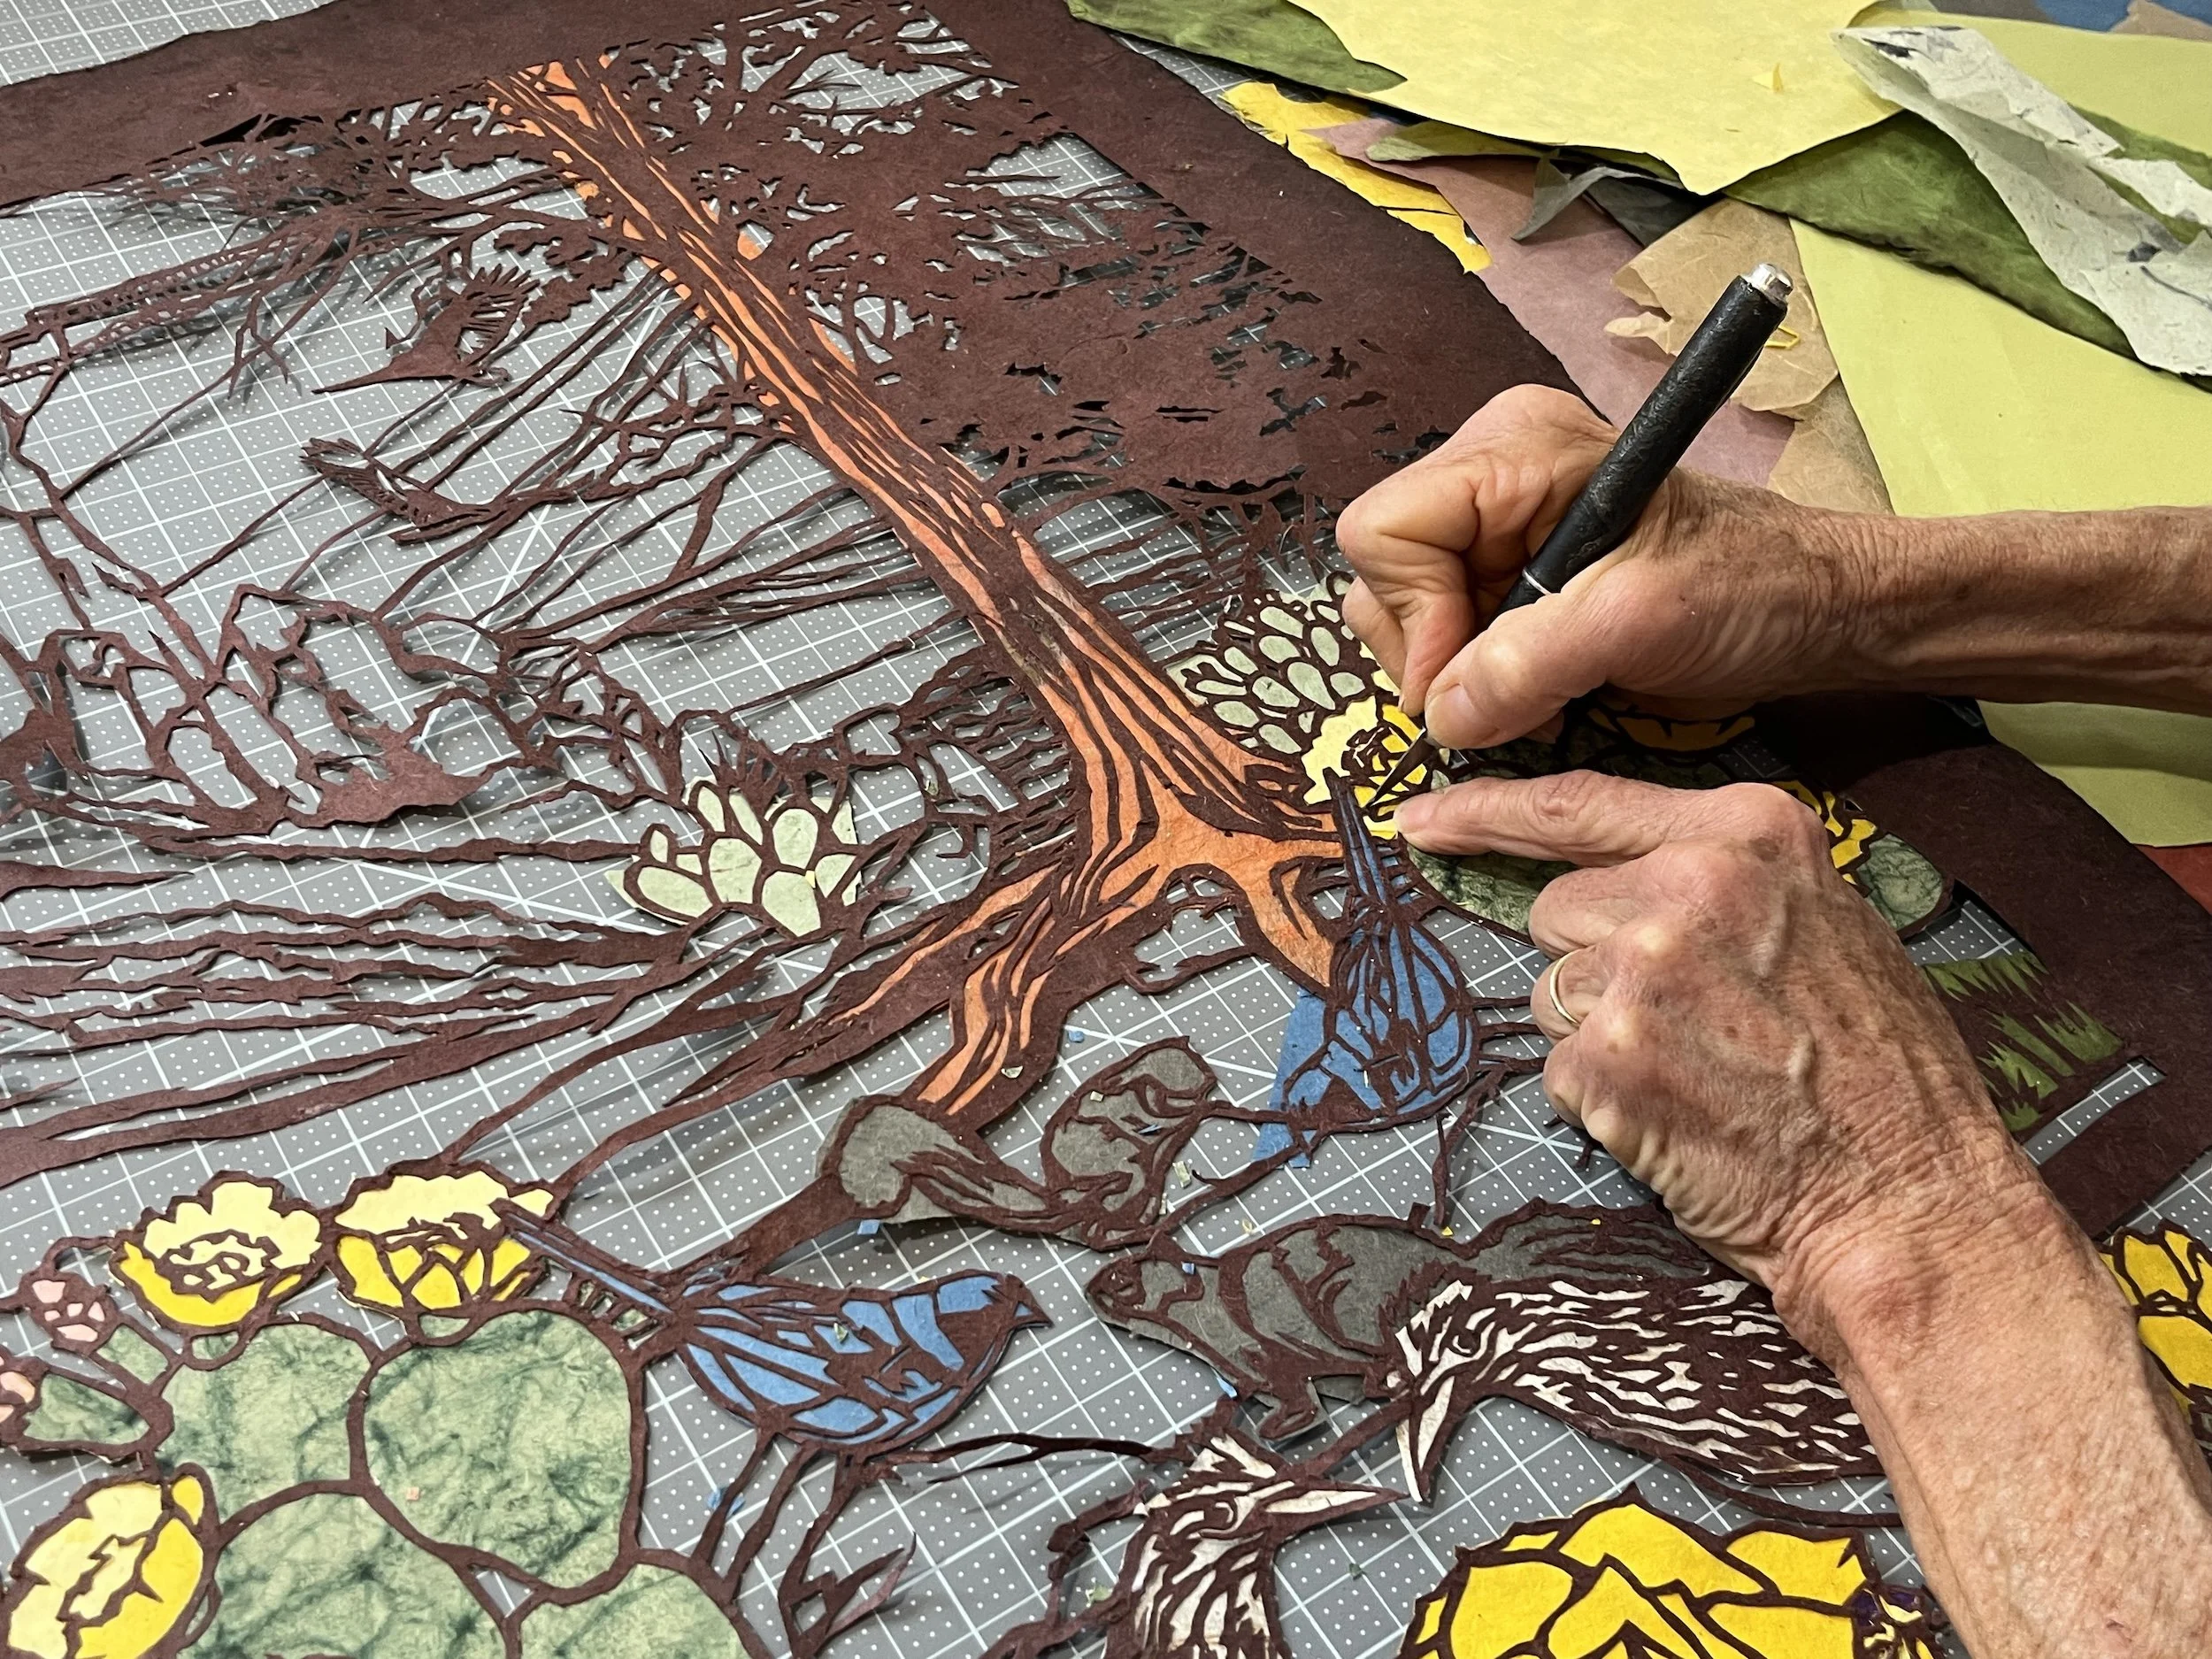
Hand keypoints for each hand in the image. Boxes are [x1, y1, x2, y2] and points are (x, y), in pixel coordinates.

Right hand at [1335, 385, 1872, 748]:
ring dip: (1461, 675)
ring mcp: (1497, 526)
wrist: (1820, 609)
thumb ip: (1531, 662)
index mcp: (1514, 448)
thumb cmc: (1755, 590)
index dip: (1416, 618)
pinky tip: (1546, 686)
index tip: (1475, 682)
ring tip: (1544, 689)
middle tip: (1517, 693)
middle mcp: (1490, 474)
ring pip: (1404, 616)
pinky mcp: (1511, 574)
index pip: (1384, 530)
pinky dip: (1481, 681)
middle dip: (1436, 652)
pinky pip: (1445, 637)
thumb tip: (1440, 715)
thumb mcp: (1642, 620)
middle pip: (1383, 577)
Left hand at [1399, 770, 2211, 1657]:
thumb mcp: (1830, 924)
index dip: (1485, 811)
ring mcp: (1642, 970)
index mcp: (1750, 832)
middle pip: (1557, 910)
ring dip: (1599, 1037)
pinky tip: (1678, 1119)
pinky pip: (1558, 1070)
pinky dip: (1602, 1102)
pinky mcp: (1607, 1057)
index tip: (1419, 819)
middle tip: (1688, 1024)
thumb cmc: (1881, 1071)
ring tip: (1697, 1075)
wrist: (1908, 1198)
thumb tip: (1627, 871)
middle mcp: (1689, 885)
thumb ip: (1730, 878)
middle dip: (1596, 965)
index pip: (1579, 803)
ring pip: (1552, 993)